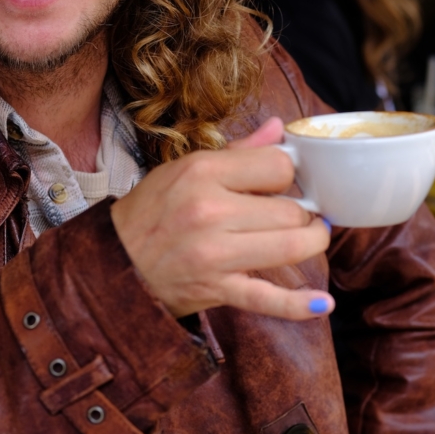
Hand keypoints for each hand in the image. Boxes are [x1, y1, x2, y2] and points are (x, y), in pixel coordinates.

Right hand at [110, 117, 333, 320]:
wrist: (113, 263)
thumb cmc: (150, 212)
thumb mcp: (184, 169)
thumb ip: (238, 151)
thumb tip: (279, 128)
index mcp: (202, 171)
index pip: (278, 165)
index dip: (288, 174)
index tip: (283, 184)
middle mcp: (209, 210)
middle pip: (290, 209)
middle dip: (302, 212)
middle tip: (294, 214)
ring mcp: (214, 253)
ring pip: (290, 246)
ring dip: (311, 243)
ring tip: (310, 238)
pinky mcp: (215, 290)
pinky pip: (267, 299)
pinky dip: (298, 305)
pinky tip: (321, 304)